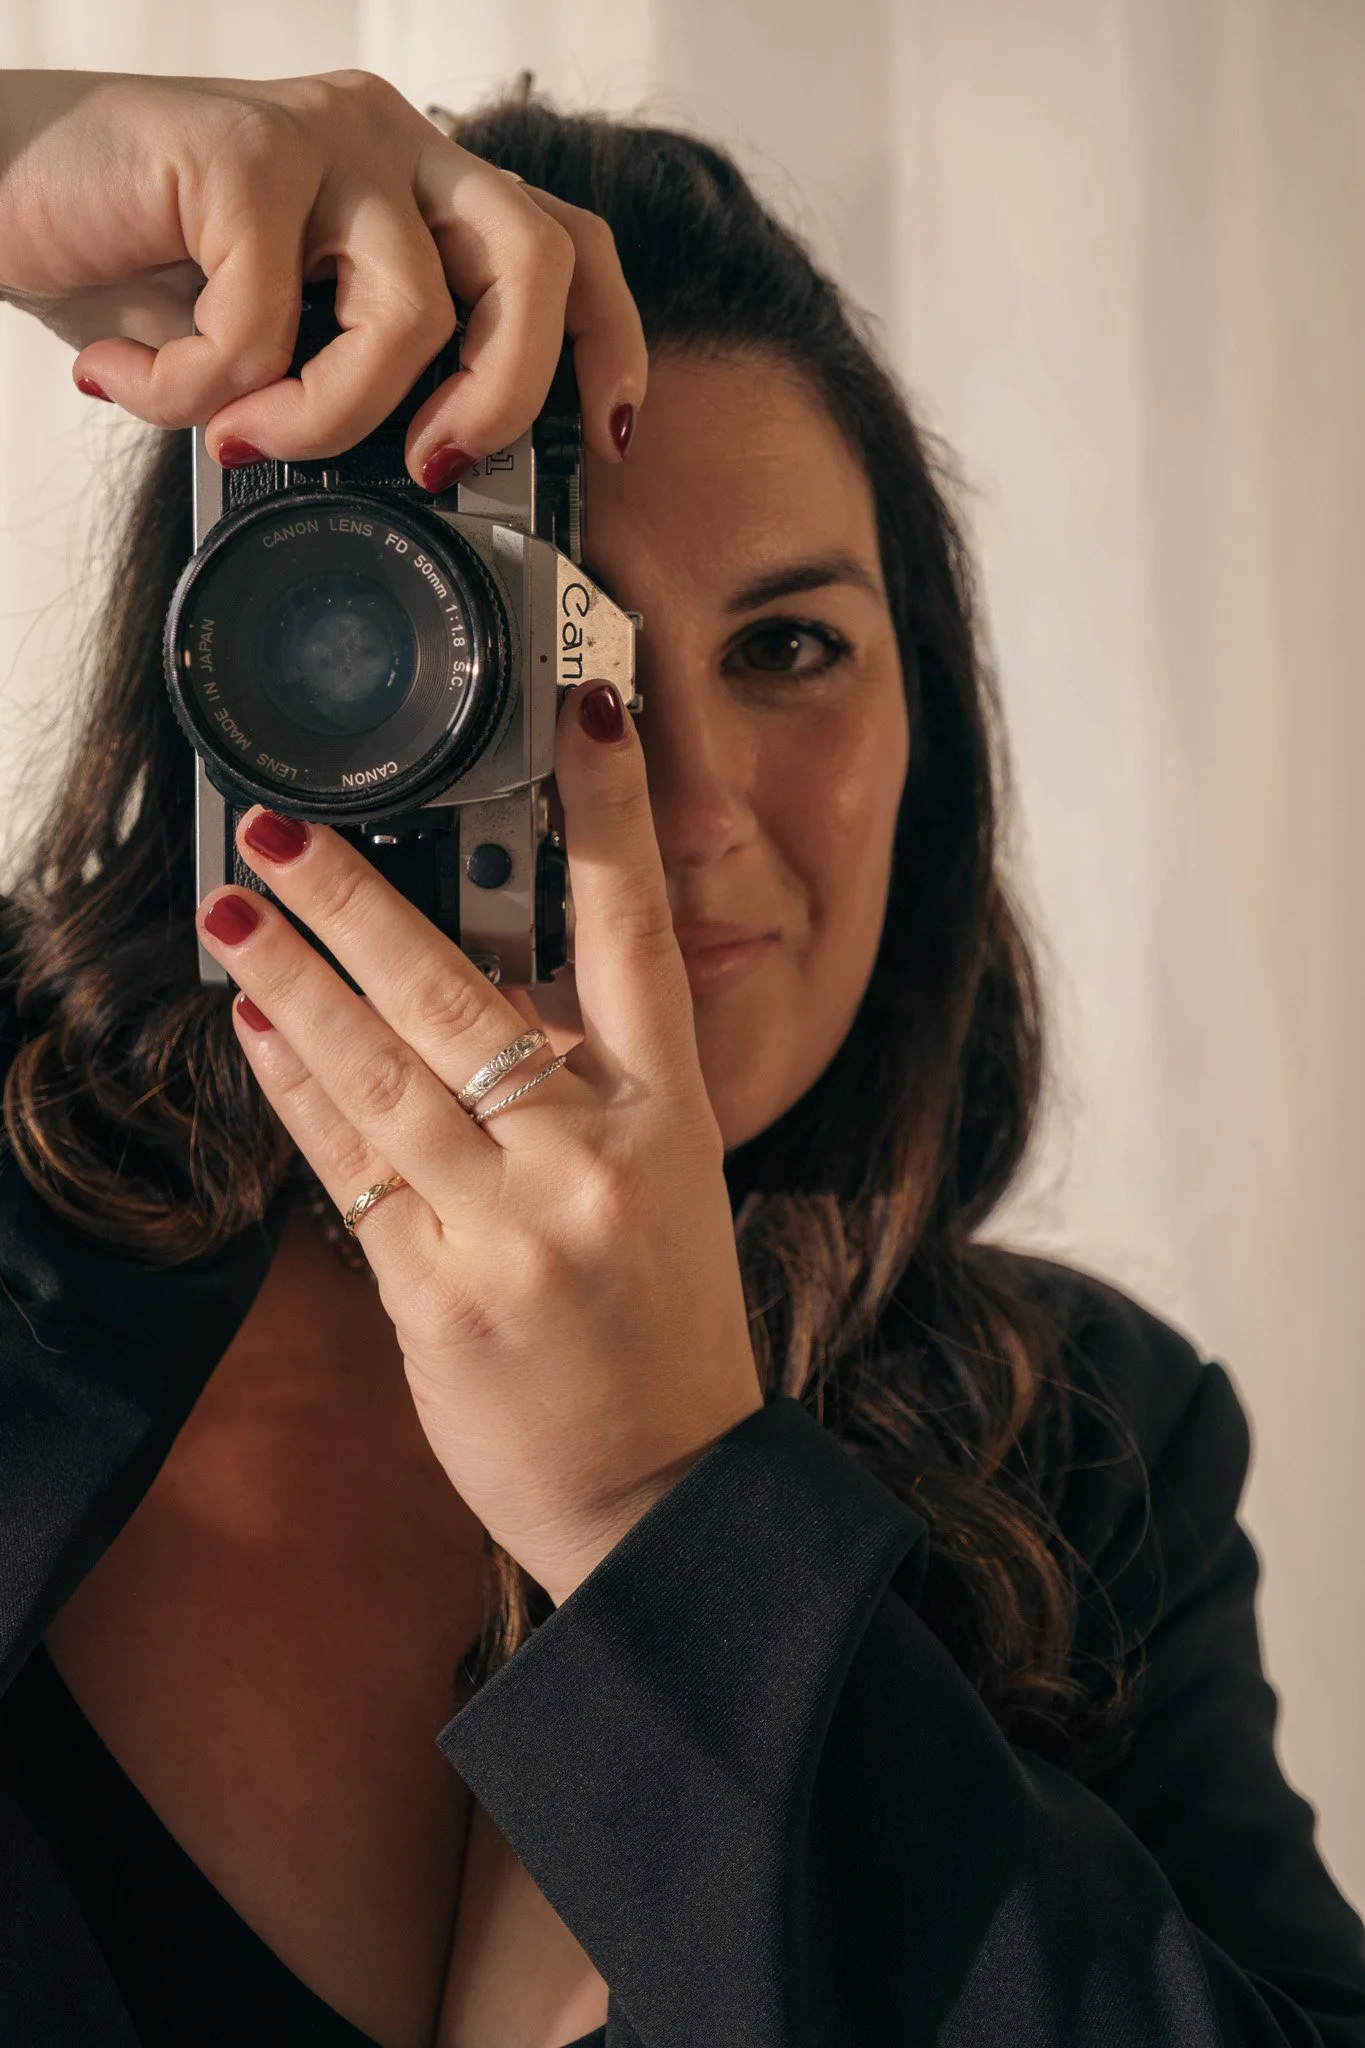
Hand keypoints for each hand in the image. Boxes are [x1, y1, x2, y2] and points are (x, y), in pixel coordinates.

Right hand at [0, 67, 644, 476]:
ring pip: (409, 309)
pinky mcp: (241, 148)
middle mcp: (389, 144)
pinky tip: (134, 373)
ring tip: (237, 431)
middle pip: (536, 260)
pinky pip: (265, 324)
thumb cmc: (131, 262)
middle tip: (428, 467)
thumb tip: (422, 483)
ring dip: (324, 414)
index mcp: (415, 186)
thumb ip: (351, 376)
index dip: (606, 344)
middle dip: (503, 394)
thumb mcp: (274, 336)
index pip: (565, 245)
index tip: (606, 439)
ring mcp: (323, 136)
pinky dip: (197, 389)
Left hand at [194, 680, 763, 1606]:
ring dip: (292, 983)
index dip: (612, 817)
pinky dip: (297, 1097)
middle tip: (281, 828)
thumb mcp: (669, 1191)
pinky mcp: (437, 1299)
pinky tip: (257, 1036)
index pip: (640, 938)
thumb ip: (593, 1090)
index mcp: (671, 1125)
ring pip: (378, 1076)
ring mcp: (510, 1233)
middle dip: (357, 902)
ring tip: (231, 911)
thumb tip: (493, 994)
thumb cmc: (666, 1335)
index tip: (586, 708)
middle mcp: (592, 1164)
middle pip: (458, 997)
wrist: (662, 1496)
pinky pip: (348, 1174)